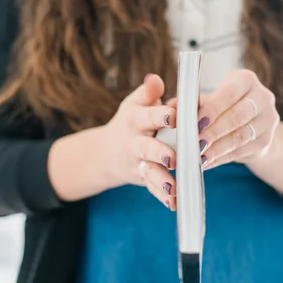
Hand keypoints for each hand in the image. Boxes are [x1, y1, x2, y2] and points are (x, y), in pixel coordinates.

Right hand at [100, 74, 177, 209]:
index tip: (175, 115)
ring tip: (173, 187)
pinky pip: (153, 189)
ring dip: (162, 180)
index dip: (161, 115)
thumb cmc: (131, 122)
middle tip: (173, 157)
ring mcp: (138, 162)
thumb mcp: (135, 103)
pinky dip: (163, 197)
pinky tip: (174, 203)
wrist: (107, 153)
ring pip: (150, 172)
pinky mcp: (144, 178)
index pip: (148, 116)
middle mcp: (135, 142)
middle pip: (147, 147)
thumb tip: (155, 79)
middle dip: (159, 152)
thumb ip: (148, 92)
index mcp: (135, 120)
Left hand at [197, 69, 279, 169]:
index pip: (229, 94)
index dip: (212, 109)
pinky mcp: (267, 140)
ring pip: (240, 136)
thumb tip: (171, 108)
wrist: (251, 124)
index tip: (196, 123)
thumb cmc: (222, 107)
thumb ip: (191, 104)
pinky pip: (241, 151)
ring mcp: (268, 119)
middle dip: (214, 132)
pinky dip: (221, 158)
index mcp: (245, 80)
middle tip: (195, 144)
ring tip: (198, 157)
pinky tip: (206, 163)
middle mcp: (262, 97)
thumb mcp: (208, 101)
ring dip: (217, 149)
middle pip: (237, 116)